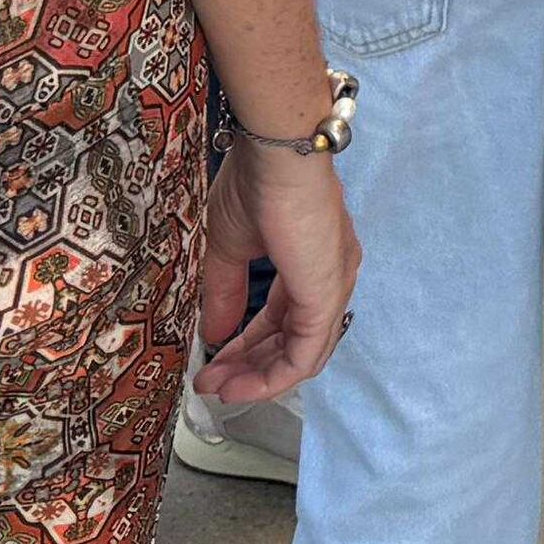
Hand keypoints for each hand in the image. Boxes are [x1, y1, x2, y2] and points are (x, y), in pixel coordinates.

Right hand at [196, 141, 356, 408]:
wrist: (277, 153)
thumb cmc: (254, 184)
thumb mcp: (229, 246)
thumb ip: (224, 293)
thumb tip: (213, 335)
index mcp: (310, 262)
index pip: (282, 319)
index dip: (247, 347)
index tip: (212, 366)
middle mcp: (330, 277)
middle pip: (293, 342)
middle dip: (249, 368)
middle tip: (211, 386)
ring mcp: (333, 287)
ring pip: (301, 354)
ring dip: (258, 379)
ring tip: (219, 390)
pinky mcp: (327, 295)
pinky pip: (305, 353)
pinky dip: (272, 377)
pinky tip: (240, 387)